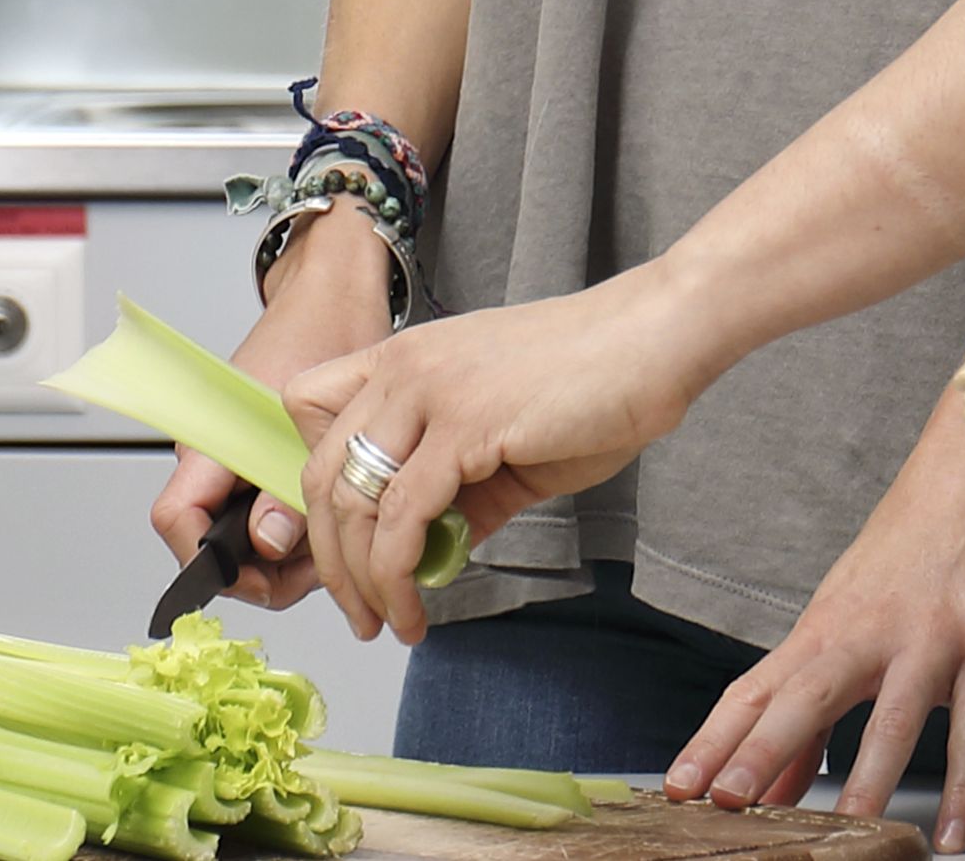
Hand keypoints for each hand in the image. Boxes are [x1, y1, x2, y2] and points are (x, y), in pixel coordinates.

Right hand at [149, 226, 397, 608]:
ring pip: (243, 536)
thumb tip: (268, 542)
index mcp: (213, 438)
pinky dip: (296, 528)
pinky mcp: (262, 460)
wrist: (337, 295)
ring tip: (332, 541)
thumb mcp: (316, 414)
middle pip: (213, 540)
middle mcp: (217, 455)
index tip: (254, 578)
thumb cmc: (323, 330)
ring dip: (285, 554)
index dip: (205, 560)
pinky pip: (266, 513)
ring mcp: (238, 460)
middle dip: (262, 569)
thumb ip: (289, 486)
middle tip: (316, 568)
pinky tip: (330, 519)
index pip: (177, 518)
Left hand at [278, 268, 730, 643]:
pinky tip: (417, 608)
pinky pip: (402, 516)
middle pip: (318, 474)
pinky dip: (398, 576)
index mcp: (404, 359)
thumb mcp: (504, 441)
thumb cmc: (594, 385)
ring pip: (352, 501)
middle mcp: (401, 368)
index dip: (315, 484)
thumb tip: (432, 552)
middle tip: (358, 612)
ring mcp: (427, 392)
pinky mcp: (464, 425)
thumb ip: (461, 491)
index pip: (309, 411)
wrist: (655, 341)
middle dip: (329, 560)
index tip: (345, 542)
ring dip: (360, 581)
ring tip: (389, 624)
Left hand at [674, 417, 964, 851]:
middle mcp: (867, 633)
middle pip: (803, 699)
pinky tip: (954, 829)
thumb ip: (817, 695)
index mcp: (824, 627)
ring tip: (846, 833)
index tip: (679, 786)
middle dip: (759, 753)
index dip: (714, 741)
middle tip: (726, 801)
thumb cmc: (911, 542)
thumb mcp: (849, 609)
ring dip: (866, 780)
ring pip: (892, 720)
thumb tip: (780, 770)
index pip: (755, 691)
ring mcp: (928, 638)